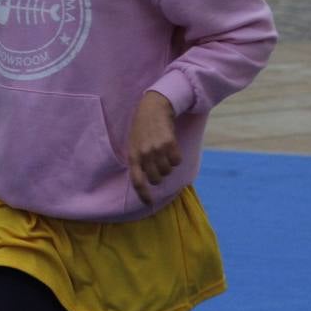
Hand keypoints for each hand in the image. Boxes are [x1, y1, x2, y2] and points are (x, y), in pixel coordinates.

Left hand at [127, 91, 181, 205]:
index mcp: (133, 155)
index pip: (137, 181)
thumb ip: (138, 161)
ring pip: (168, 171)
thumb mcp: (133, 144)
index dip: (143, 195)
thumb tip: (144, 181)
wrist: (153, 108)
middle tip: (158, 164)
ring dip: (168, 165)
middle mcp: (144, 154)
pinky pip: (177, 161)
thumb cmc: (142, 127)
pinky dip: (176, 157)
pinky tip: (171, 147)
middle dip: (158, 176)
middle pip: (156, 179)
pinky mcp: (170, 144)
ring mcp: (157, 149)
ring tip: (163, 152)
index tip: (149, 203)